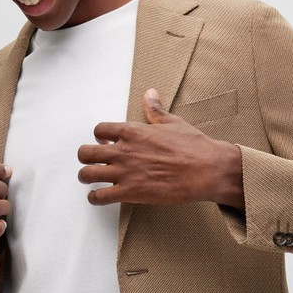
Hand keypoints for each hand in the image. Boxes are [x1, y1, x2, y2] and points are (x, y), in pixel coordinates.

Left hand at [77, 89, 243, 208]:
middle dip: (86, 157)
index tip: (103, 142)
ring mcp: (125, 172)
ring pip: (87, 174)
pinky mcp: (130, 192)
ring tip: (90, 179)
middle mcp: (123, 151)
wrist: (206, 169)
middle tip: (92, 161)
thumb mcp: (172, 122)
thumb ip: (155, 110)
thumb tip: (150, 94)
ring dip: (86, 177)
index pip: (99, 130)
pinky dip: (94, 198)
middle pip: (86, 152)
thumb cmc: (193, 146)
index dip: (99, 136)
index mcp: (132, 131)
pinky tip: (98, 197)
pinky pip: (100, 196)